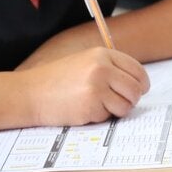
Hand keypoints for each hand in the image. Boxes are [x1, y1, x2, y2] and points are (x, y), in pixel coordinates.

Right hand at [23, 47, 149, 123]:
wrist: (30, 93)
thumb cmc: (56, 80)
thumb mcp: (83, 63)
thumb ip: (109, 69)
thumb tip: (137, 84)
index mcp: (102, 54)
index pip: (137, 70)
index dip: (141, 84)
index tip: (139, 90)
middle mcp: (102, 68)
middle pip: (136, 89)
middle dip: (130, 100)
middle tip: (118, 103)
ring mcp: (97, 88)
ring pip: (126, 106)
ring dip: (116, 110)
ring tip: (97, 106)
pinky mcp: (91, 106)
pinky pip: (108, 116)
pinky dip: (99, 117)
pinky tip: (82, 109)